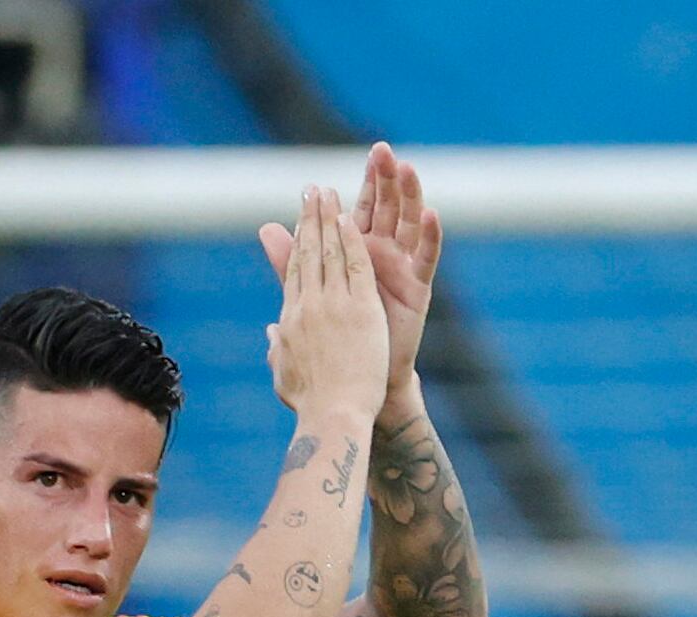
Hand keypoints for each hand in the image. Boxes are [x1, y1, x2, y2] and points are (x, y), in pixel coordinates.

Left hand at [261, 142, 439, 403]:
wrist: (355, 386)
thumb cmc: (334, 345)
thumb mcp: (310, 297)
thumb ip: (291, 261)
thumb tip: (265, 229)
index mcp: (352, 256)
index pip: (350, 213)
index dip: (351, 188)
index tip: (350, 159)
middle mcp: (378, 257)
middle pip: (382, 209)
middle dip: (382, 180)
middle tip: (380, 149)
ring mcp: (401, 271)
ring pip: (406, 224)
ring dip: (408, 195)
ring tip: (406, 167)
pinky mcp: (418, 290)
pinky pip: (427, 258)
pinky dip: (430, 236)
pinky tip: (432, 213)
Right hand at [263, 185, 388, 420]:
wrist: (332, 417)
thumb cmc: (311, 405)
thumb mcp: (284, 372)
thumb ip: (276, 347)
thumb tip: (269, 332)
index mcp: (289, 319)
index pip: (294, 272)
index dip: (296, 243)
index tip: (299, 221)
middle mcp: (307, 305)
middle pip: (308, 253)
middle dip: (309, 218)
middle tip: (311, 190)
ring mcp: (333, 305)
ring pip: (329, 251)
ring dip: (328, 218)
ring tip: (327, 192)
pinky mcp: (359, 309)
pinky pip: (354, 265)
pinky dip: (350, 239)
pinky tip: (350, 217)